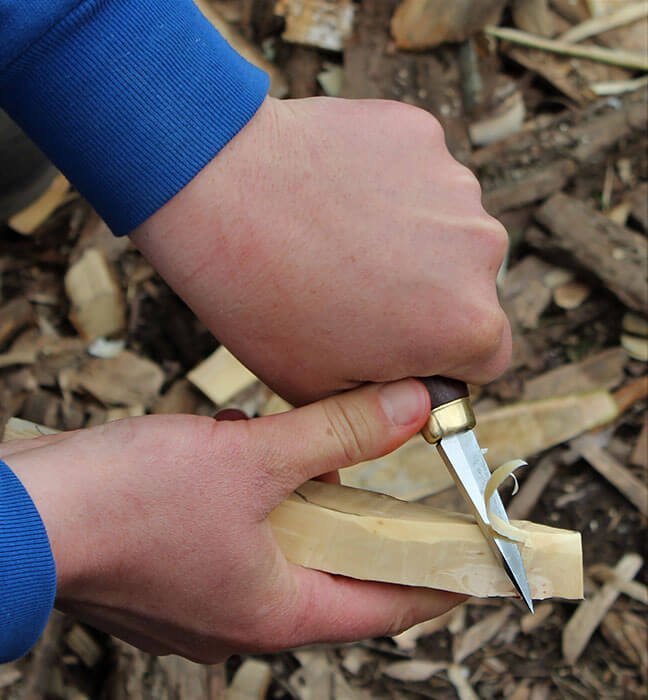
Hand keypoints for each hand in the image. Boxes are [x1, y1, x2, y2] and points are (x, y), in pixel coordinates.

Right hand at [3, 380, 462, 661]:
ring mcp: (206, 593)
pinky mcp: (177, 564)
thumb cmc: (127, 503)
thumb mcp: (252, 458)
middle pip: (337, 570)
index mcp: (276, 610)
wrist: (20, 514)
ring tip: (315, 445)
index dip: (439, 579)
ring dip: (304, 494)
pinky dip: (257, 489)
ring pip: (285, 544)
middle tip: (404, 481)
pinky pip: (241, 530)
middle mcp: (244, 613)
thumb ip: (338, 433)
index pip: (388, 604)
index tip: (477, 559)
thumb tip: (412, 407)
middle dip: (368, 521)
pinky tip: (242, 442)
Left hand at [131, 96, 510, 404]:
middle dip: (427, 299)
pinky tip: (334, 193)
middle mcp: (482, 250)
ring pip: (446, 229)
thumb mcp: (321, 390)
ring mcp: (454, 183)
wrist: (214, 193)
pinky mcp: (420, 134)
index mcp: (466, 325)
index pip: (486, 359)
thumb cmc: (262, 303)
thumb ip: (386, 403)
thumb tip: (420, 397)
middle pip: (470, 290)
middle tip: (355, 292)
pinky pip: (418, 175)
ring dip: (410, 239)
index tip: (403, 349)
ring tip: (338, 239)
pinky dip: (389, 187)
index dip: (442, 362)